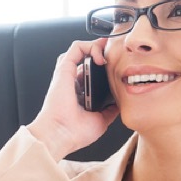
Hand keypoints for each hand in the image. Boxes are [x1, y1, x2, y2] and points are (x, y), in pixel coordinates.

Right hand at [27, 40, 120, 160]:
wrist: (61, 135)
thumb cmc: (75, 133)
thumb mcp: (100, 121)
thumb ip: (109, 110)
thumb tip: (118, 104)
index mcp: (79, 95)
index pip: (91, 75)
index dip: (105, 68)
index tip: (118, 68)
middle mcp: (72, 83)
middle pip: (87, 60)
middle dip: (103, 54)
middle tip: (117, 57)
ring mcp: (68, 75)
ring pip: (81, 50)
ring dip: (97, 47)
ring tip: (108, 55)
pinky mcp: (64, 69)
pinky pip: (77, 47)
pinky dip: (90, 46)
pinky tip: (101, 58)